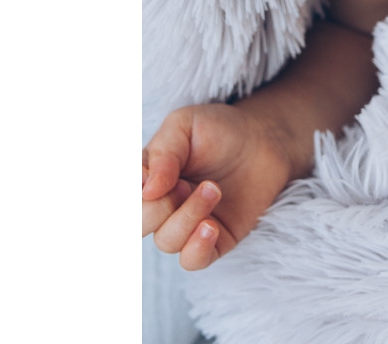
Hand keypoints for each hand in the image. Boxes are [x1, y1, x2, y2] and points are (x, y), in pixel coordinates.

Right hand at [142, 101, 292, 270]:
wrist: (264, 137)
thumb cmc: (220, 129)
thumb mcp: (185, 125)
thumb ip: (162, 153)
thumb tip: (146, 190)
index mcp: (146, 179)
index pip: (123, 197)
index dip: (130, 192)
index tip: (148, 176)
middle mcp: (161, 205)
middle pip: (139, 224)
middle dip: (159, 205)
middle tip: (185, 183)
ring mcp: (186, 225)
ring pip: (167, 241)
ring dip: (188, 215)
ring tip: (214, 189)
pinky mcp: (214, 240)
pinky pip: (193, 261)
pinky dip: (197, 247)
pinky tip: (211, 226)